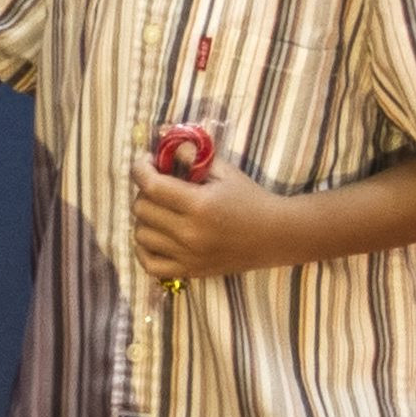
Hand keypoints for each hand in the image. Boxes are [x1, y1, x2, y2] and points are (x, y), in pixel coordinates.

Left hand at [129, 156, 294, 283]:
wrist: (275, 235)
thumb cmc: (250, 199)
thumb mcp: (225, 172)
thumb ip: (194, 158)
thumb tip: (165, 144)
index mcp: (199, 204)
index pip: (151, 186)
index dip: (140, 169)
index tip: (145, 162)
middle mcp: (189, 233)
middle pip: (142, 209)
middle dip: (145, 191)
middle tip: (159, 185)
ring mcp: (188, 255)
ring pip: (141, 235)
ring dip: (145, 219)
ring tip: (160, 210)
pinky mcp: (189, 271)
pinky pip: (150, 264)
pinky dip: (144, 249)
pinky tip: (155, 236)